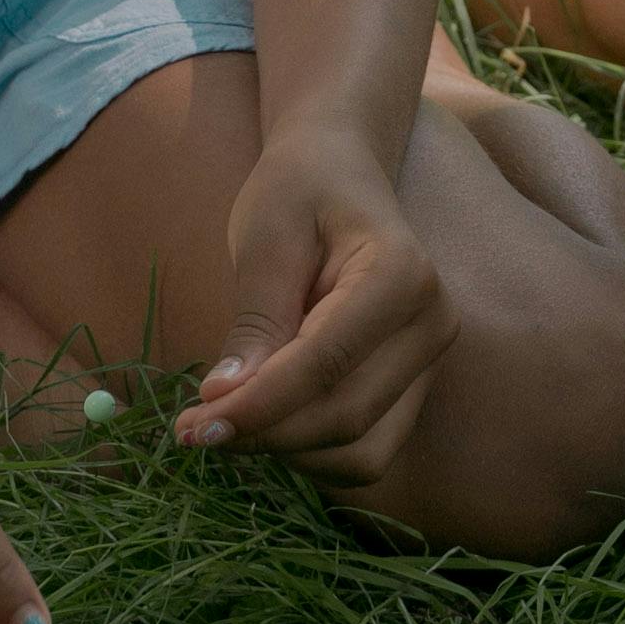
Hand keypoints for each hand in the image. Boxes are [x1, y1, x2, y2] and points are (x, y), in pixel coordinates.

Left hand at [179, 125, 456, 492]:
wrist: (340, 171)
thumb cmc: (300, 189)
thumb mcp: (266, 236)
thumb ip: (254, 319)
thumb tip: (223, 399)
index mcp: (402, 274)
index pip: (326, 362)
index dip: (259, 405)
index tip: (194, 425)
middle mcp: (432, 325)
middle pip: (345, 416)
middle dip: (265, 434)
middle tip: (192, 429)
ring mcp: (428, 364)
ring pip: (359, 452)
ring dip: (287, 451)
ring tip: (227, 418)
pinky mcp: (411, 391)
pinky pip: (363, 452)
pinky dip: (310, 452)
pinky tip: (266, 420)